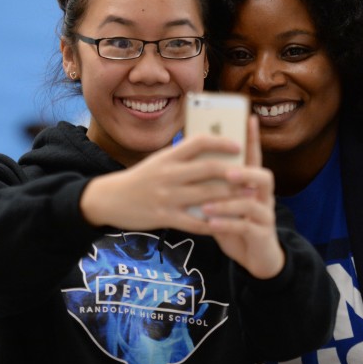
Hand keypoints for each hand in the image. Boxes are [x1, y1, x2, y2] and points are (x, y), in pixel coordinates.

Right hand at [80, 133, 244, 233]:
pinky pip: (195, 222)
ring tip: (248, 196)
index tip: (239, 146)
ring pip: (207, 195)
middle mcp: (168, 174)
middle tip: (253, 175)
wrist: (109, 199)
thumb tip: (214, 149)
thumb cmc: (141, 178)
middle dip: (235, 173)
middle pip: (209, 169)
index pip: (199, 142)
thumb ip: (183, 157)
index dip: (221, 142)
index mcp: (168, 157)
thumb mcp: (159, 161)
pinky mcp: (165, 217)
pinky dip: (213, 222)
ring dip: (231, 196)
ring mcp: (167, 196)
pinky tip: (227, 222)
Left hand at [201, 116, 284, 278]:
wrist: (256, 257)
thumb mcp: (225, 203)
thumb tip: (191, 163)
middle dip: (245, 172)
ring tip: (206, 206)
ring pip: (251, 203)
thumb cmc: (235, 224)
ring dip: (228, 203)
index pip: (254, 156)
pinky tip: (211, 224)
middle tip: (228, 172)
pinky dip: (226, 224)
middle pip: (263, 176)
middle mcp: (263, 196)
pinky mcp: (261, 234)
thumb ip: (214, 186)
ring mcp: (264, 215)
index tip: (249, 118)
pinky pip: (245, 227)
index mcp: (252, 184)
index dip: (253, 138)